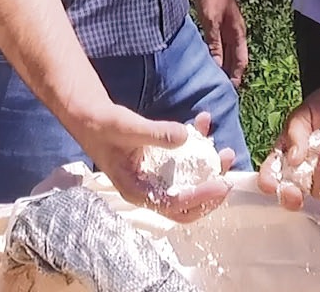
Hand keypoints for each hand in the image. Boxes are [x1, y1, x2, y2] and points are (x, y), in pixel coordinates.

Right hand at [76, 107, 234, 221]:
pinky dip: (197, 144)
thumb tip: (184, 137)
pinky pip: (185, 160)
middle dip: (211, 193)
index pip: (174, 205)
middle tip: (228, 177)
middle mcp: (149, 188)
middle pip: (186, 204)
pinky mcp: (162, 162)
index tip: (221, 183)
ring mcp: (157, 176)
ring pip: (189, 183)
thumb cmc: (102, 125)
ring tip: (225, 151)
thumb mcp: (126, 127)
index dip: (200, 197)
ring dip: (210, 169)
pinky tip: (202, 121)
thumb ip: (155, 133)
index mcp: (137, 190)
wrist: (91, 116)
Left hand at [190, 0, 248, 86]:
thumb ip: (214, 43)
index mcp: (238, 32)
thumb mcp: (211, 20)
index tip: (228, 93)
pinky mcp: (215, 21)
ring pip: (225, 51)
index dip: (236, 77)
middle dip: (229, 74)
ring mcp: (225, 26)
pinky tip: (204, 60)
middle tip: (218, 92)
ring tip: (210, 80)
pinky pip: (216, 43)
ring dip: (220, 65)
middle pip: (234, 58)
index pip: (240, 61)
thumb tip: (217, 66)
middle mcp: (234, 31)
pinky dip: (212, 53)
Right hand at [258, 85, 319, 209]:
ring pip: (316, 189)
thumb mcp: (304, 115)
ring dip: (318, 180)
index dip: (268, 180)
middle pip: (291, 189)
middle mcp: (304, 168)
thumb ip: (295, 133)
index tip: (270, 185)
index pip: (272, 172)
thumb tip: (293, 158)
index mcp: (287, 152)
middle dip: (289, 194)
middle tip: (293, 194)